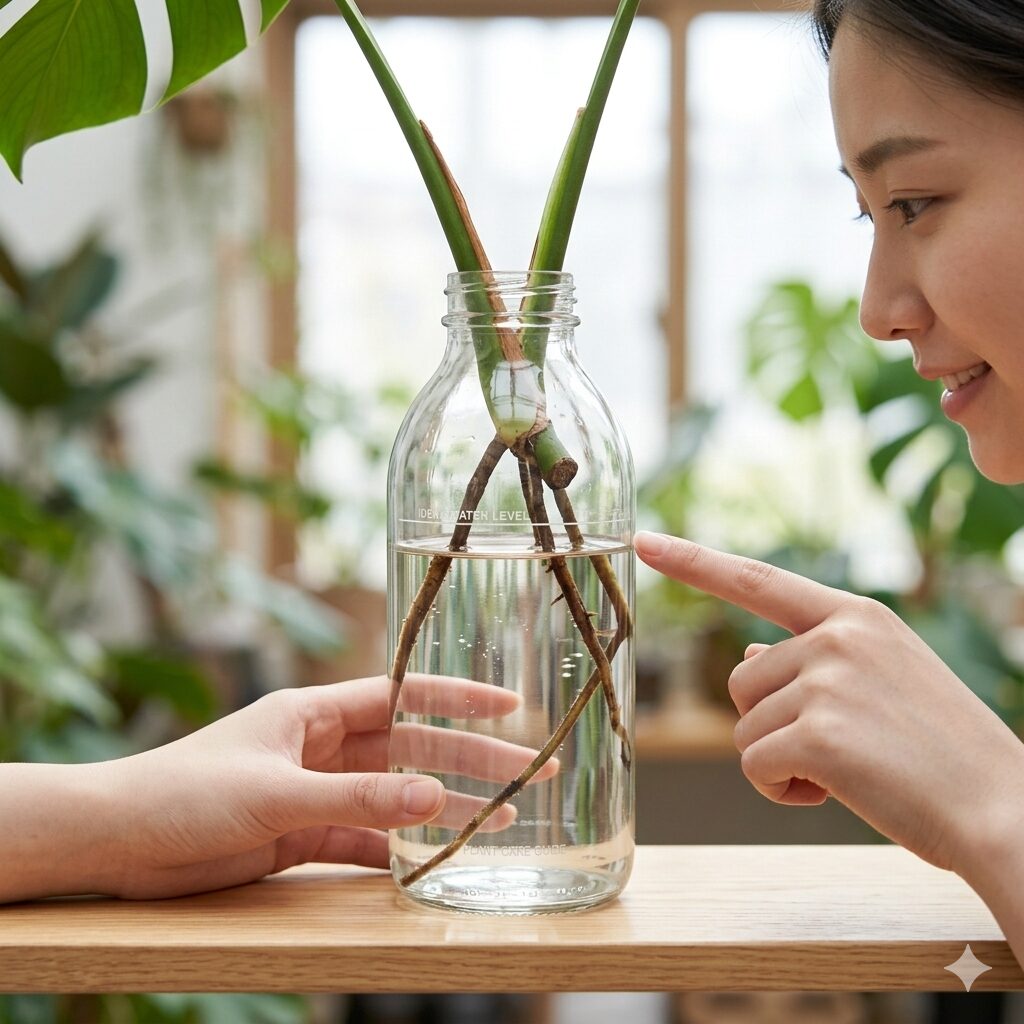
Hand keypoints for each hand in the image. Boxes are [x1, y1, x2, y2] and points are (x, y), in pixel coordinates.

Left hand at [95, 675, 555, 898]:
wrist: (119, 839)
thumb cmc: (186, 791)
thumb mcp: (278, 791)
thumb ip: (358, 796)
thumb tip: (435, 796)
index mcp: (315, 712)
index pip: (403, 695)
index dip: (457, 698)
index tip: (508, 705)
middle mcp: (322, 746)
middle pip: (412, 749)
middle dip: (470, 759)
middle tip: (529, 773)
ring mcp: (314, 790)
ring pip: (395, 796)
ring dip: (444, 806)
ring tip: (500, 819)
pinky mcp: (300, 833)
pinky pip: (364, 837)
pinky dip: (398, 846)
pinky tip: (433, 855)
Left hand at [635, 531, 1023, 878]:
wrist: (1005, 810)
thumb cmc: (941, 754)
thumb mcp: (882, 684)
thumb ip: (812, 662)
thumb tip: (747, 655)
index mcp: (857, 616)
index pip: (758, 580)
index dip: (695, 561)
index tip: (646, 540)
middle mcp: (837, 636)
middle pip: (740, 680)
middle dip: (770, 723)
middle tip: (842, 748)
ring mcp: (827, 680)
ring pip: (743, 727)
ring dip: (780, 760)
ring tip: (850, 769)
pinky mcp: (817, 733)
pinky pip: (754, 765)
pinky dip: (782, 790)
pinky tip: (839, 792)